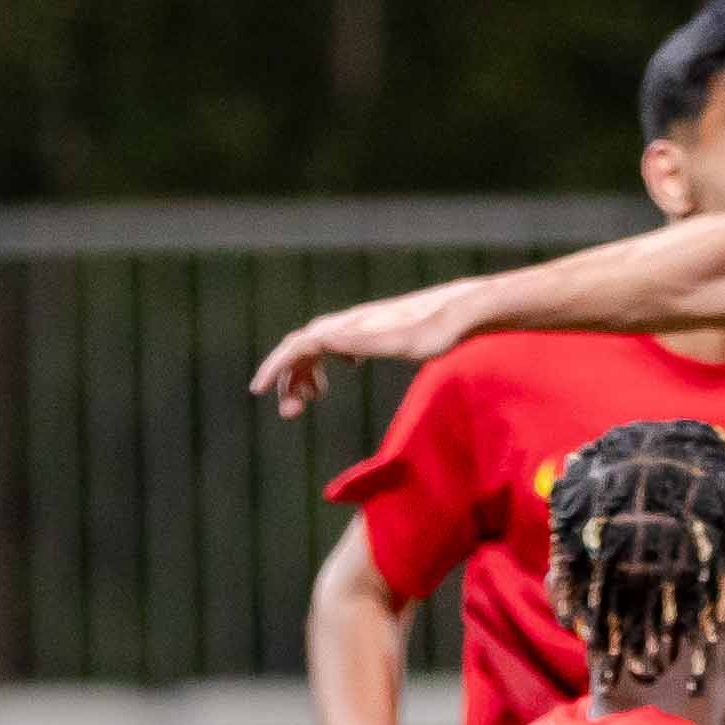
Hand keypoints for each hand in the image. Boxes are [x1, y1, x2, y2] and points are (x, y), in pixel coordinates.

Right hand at [251, 279, 481, 418]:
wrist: (468, 310)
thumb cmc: (440, 332)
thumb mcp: (402, 345)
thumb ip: (362, 343)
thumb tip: (320, 339)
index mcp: (351, 327)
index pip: (300, 344)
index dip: (276, 367)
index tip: (257, 391)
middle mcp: (353, 322)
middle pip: (304, 347)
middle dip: (289, 379)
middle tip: (289, 414)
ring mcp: (366, 323)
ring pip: (322, 345)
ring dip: (309, 371)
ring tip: (311, 399)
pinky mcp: (381, 327)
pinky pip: (344, 341)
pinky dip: (332, 359)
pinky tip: (349, 368)